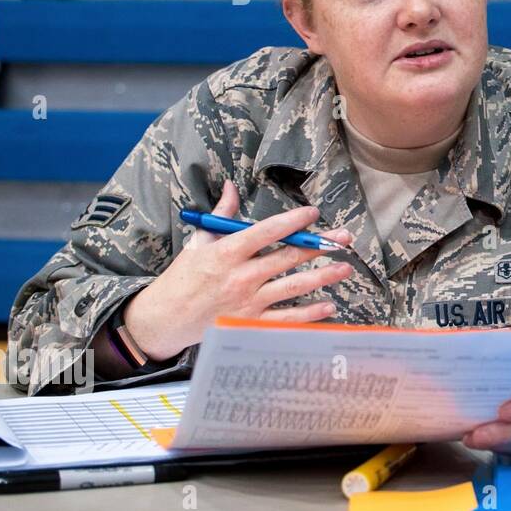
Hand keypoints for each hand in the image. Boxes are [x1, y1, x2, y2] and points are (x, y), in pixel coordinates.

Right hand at [123, 180, 355, 360]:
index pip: (265, 233)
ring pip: (293, 287)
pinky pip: (286, 319)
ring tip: (345, 268)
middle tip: (344, 238)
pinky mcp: (251, 323)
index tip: (312, 213)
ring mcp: (247, 303)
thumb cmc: (184, 277)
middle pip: (286, 258)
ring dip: (322, 277)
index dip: (291, 222)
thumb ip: (222, 215)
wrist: (165, 319)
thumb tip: (232, 186)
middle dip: (319, 247)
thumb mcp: (199, 242)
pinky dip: (309, 314)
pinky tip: (330, 305)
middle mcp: (240, 277)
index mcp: (226, 253)